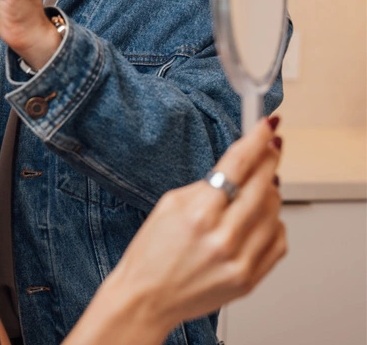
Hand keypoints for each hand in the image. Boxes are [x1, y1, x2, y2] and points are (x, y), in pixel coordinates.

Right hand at [99, 117, 285, 341]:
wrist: (147, 298)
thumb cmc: (152, 252)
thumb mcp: (170, 203)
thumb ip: (207, 185)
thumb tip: (238, 167)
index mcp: (199, 213)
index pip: (239, 165)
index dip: (257, 140)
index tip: (267, 127)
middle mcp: (224, 238)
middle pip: (262, 185)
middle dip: (269, 159)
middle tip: (271, 146)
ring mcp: (240, 262)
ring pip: (275, 212)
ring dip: (271, 192)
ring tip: (260, 184)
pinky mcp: (249, 280)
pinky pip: (278, 243)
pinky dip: (274, 224)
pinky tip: (261, 217)